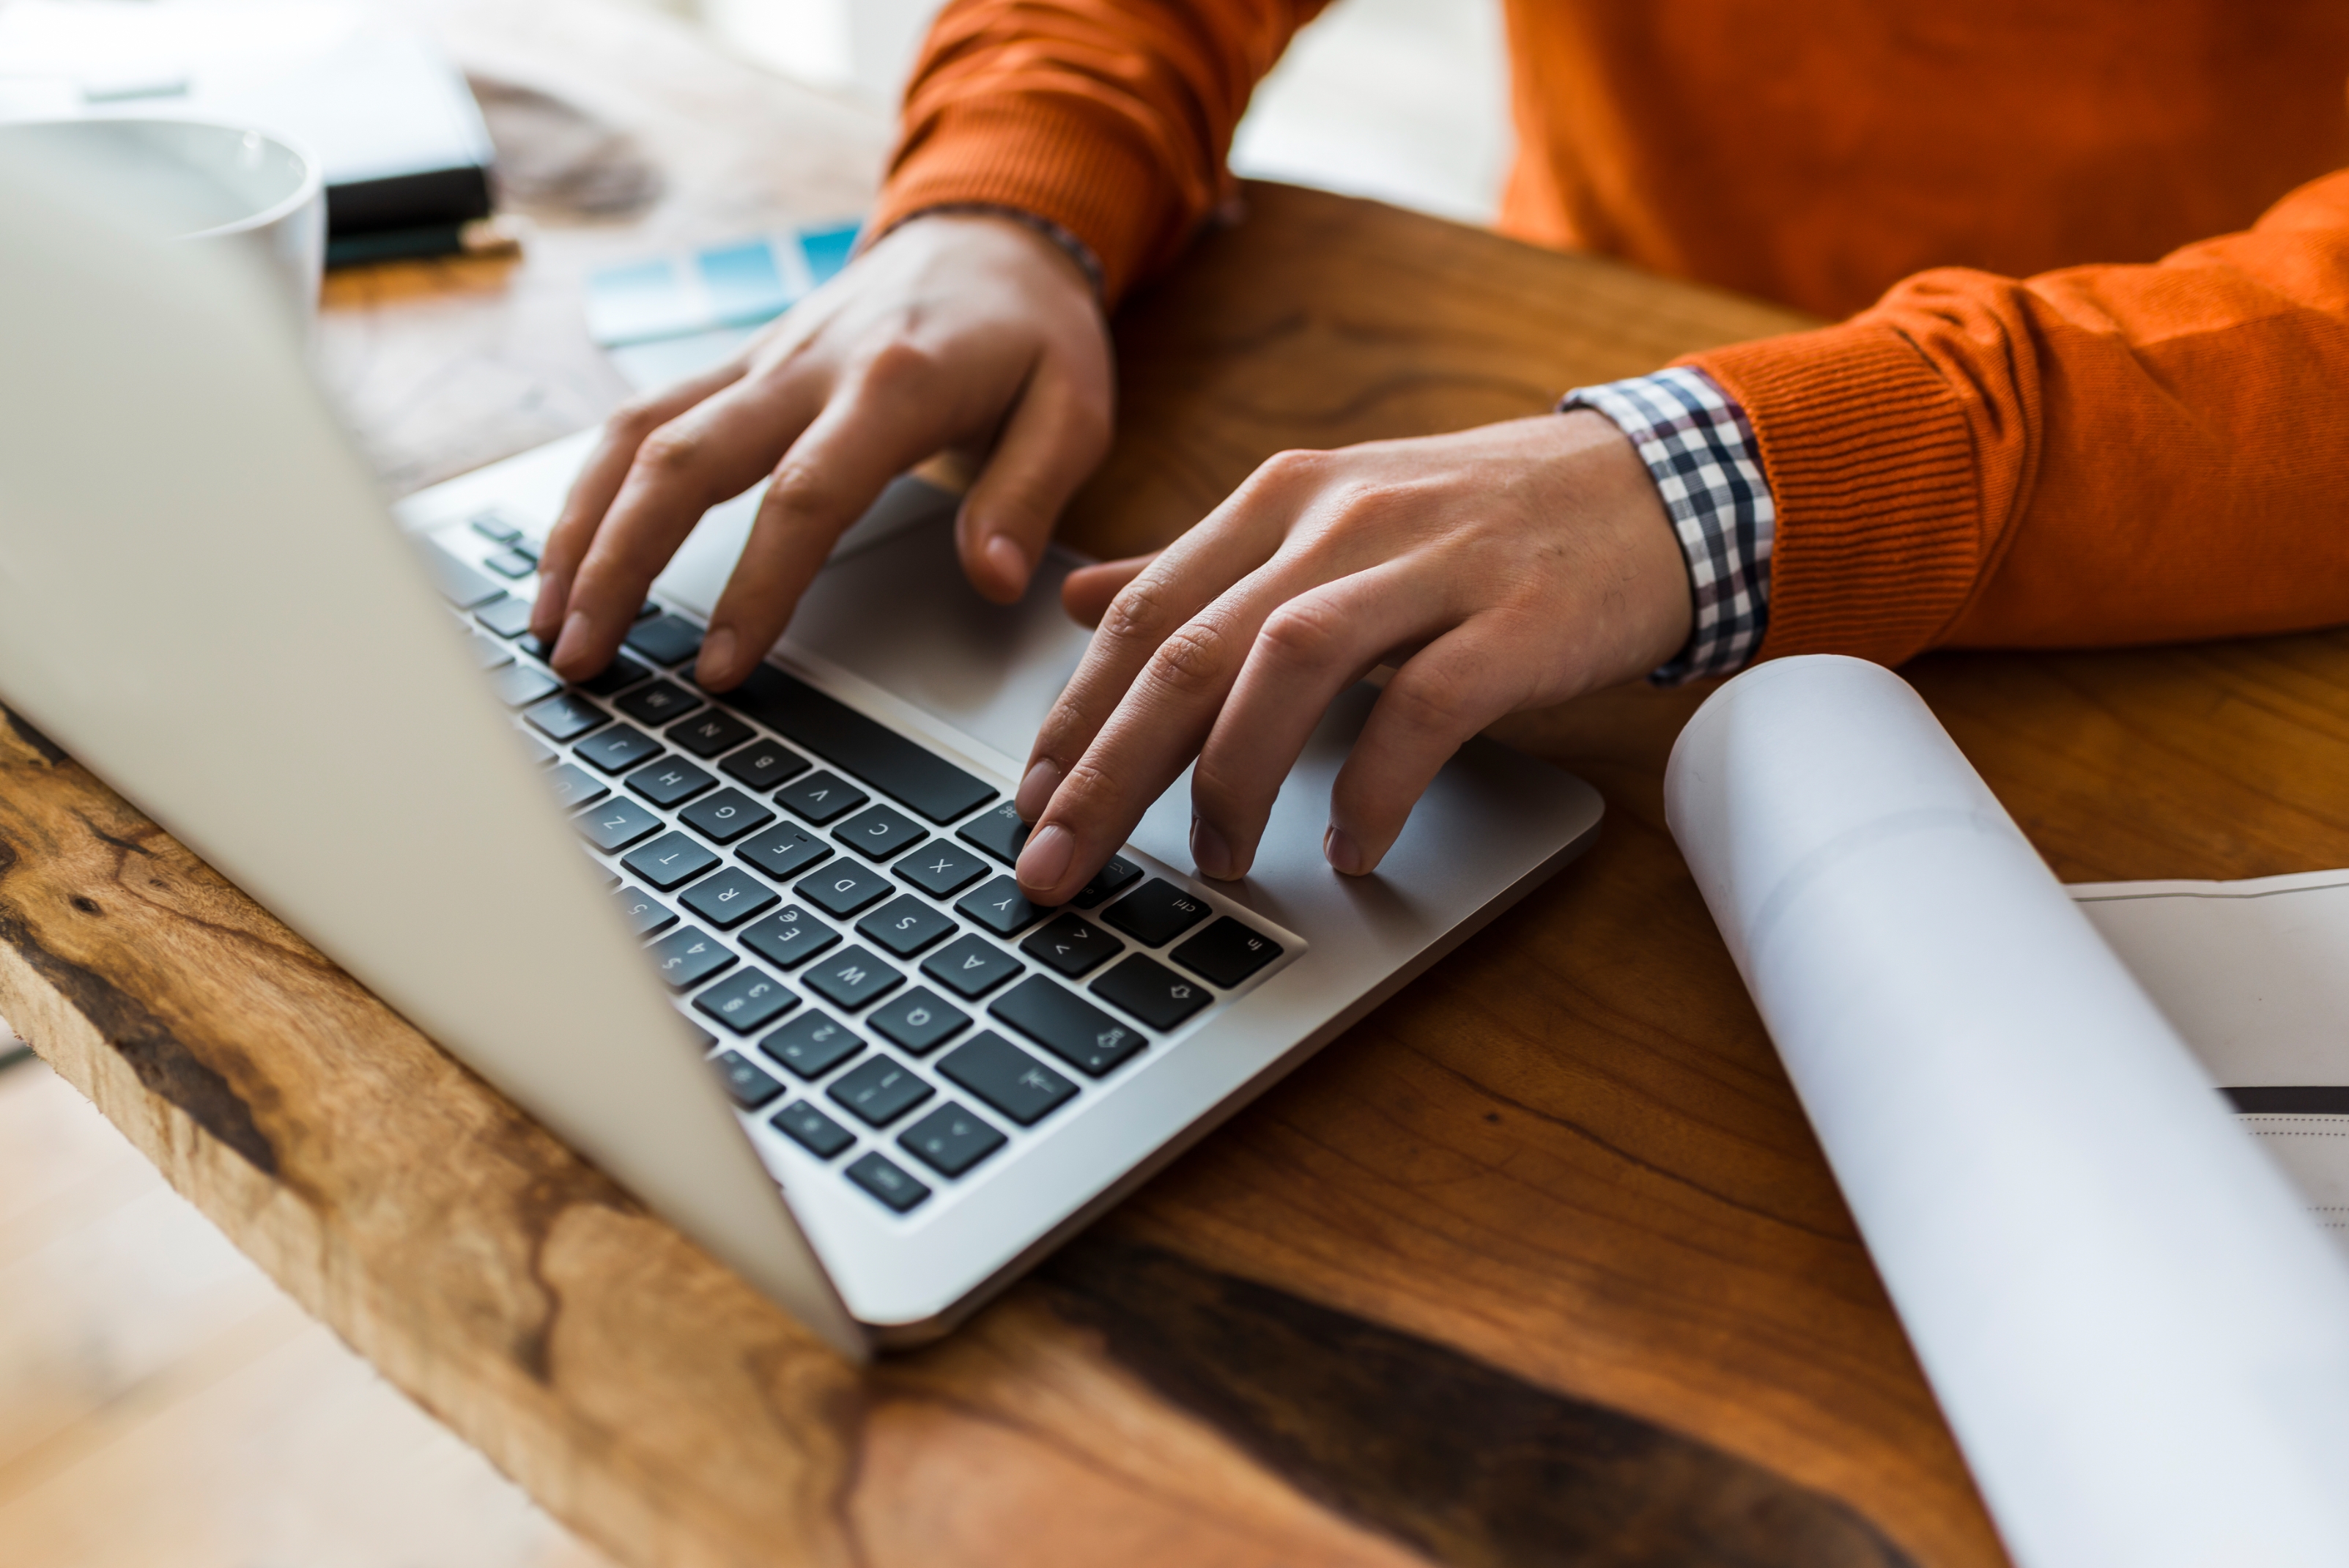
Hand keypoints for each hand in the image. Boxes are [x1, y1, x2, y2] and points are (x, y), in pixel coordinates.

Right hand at [530, 212, 1113, 688]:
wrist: (993, 230)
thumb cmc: (1035, 333)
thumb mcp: (1075, 408)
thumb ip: (1029, 495)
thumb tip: (996, 582)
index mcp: (894, 382)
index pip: (806, 494)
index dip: (757, 585)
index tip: (721, 666)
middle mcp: (808, 365)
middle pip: (683, 460)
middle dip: (619, 561)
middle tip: (581, 656)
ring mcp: (760, 360)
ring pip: (639, 435)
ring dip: (581, 528)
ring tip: (549, 622)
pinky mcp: (737, 367)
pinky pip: (644, 420)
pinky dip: (592, 488)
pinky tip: (566, 556)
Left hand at [1009, 412, 1691, 901]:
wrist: (1654, 487)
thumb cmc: (1480, 521)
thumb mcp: (1328, 517)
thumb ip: (1204, 564)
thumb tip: (1080, 598)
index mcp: (1283, 499)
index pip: (1146, 611)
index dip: (1076, 712)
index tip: (1029, 801)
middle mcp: (1340, 521)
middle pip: (1192, 649)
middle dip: (1110, 767)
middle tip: (1060, 861)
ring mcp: (1429, 565)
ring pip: (1286, 666)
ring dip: (1233, 777)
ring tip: (1216, 862)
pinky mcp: (1515, 619)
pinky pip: (1421, 710)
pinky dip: (1372, 787)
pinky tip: (1349, 848)